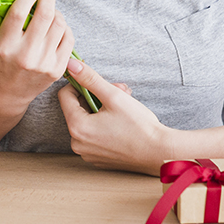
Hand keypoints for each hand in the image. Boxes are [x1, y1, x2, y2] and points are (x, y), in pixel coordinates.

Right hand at [0, 0, 74, 114]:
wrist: (6, 93)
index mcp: (5, 46)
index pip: (19, 12)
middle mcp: (25, 56)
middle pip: (45, 15)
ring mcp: (43, 64)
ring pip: (60, 25)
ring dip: (56, 12)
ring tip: (49, 11)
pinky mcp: (57, 70)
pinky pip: (69, 38)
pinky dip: (64, 27)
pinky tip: (57, 26)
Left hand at [59, 58, 173, 175]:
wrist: (158, 153)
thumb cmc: (138, 126)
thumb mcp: (113, 96)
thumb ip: (90, 78)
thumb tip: (71, 64)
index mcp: (77, 128)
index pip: (65, 96)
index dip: (79, 83)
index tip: (95, 79)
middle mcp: (77, 143)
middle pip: (78, 108)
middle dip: (96, 96)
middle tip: (119, 90)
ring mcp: (87, 153)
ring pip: (87, 121)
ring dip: (102, 109)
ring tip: (124, 104)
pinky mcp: (97, 158)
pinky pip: (94, 135)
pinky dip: (104, 124)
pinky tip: (122, 121)